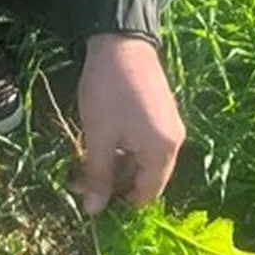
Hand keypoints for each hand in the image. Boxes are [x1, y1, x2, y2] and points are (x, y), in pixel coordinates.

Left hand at [74, 34, 185, 213]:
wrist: (120, 42)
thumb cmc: (108, 92)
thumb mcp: (99, 137)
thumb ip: (98, 176)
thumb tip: (92, 211)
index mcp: (163, 152)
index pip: (146, 195)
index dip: (118, 202)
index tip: (90, 197)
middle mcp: (175, 142)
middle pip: (146, 178)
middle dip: (114, 183)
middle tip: (80, 179)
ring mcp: (170, 126)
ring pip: (144, 160)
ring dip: (117, 165)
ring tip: (86, 160)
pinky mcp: (163, 113)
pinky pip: (146, 143)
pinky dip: (125, 148)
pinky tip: (102, 142)